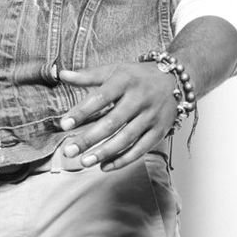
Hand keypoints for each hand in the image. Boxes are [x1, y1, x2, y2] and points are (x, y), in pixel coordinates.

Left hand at [58, 62, 177, 171]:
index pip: (100, 97)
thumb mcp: (114, 70)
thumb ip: (87, 75)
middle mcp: (139, 98)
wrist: (175, 79)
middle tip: (69, 150)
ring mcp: (151, 116)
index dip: (82, 111)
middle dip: (89, 138)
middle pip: (112, 122)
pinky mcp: (159, 131)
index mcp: (125, 80)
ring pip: (126, 138)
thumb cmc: (138, 75)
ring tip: (84, 161)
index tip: (63, 124)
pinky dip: (123, 160)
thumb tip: (61, 74)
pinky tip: (105, 166)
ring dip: (104, 152)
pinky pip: (140, 149)